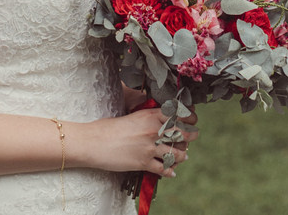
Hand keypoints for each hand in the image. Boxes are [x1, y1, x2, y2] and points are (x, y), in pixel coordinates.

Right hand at [71, 108, 196, 176]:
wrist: (93, 142)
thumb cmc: (107, 127)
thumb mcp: (131, 116)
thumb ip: (148, 117)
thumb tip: (159, 121)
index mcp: (149, 115)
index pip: (178, 114)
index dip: (189, 116)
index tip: (193, 119)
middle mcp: (153, 130)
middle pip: (182, 133)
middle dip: (192, 135)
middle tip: (194, 135)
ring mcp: (149, 147)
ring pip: (177, 153)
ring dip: (183, 155)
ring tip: (184, 156)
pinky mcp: (144, 162)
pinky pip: (164, 169)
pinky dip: (170, 172)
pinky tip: (172, 172)